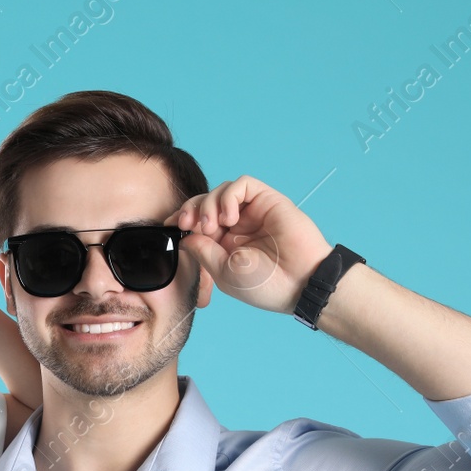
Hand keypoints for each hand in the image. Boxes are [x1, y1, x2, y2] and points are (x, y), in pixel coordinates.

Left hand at [165, 176, 334, 313]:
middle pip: (205, 202)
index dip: (181, 219)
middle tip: (186, 223)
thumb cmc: (265, 285)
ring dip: (208, 204)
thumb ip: (202, 251)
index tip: (169, 225)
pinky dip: (229, 196)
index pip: (197, 222)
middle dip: (190, 209)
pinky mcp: (267, 200)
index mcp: (225, 244)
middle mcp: (238, 226)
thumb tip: (184, 236)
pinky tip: (230, 217)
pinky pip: (242, 185)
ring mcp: (252, 212)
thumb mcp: (223, 272)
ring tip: (212, 225)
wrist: (300, 283)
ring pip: (221, 191)